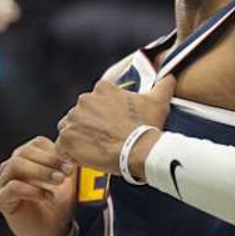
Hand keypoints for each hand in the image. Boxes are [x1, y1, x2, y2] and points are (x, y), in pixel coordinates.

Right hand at [0, 136, 76, 235]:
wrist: (55, 229)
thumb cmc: (61, 200)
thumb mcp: (70, 179)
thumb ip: (71, 162)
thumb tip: (78, 149)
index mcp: (29, 155)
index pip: (38, 143)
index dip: (56, 151)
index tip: (72, 163)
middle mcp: (13, 164)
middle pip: (25, 151)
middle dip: (49, 161)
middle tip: (67, 172)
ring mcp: (4, 181)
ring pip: (16, 165)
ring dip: (40, 171)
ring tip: (59, 181)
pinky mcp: (1, 199)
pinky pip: (12, 187)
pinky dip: (33, 190)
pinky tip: (48, 196)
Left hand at [56, 76, 175, 174]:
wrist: (139, 150)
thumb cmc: (147, 126)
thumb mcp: (158, 101)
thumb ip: (164, 84)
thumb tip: (171, 75)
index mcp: (103, 89)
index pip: (96, 101)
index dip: (103, 116)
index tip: (113, 126)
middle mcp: (84, 100)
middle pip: (81, 115)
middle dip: (90, 126)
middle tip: (106, 140)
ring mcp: (73, 119)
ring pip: (70, 129)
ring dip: (79, 139)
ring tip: (96, 150)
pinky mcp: (66, 139)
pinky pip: (63, 147)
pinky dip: (70, 154)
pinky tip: (84, 159)